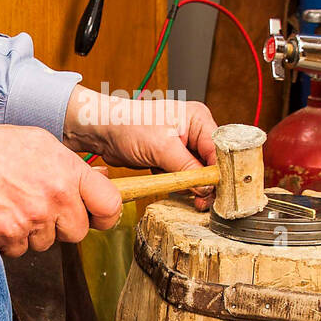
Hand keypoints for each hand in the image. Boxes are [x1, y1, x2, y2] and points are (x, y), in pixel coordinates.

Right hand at [0, 115, 121, 256]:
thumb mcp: (43, 144)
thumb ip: (72, 167)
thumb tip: (101, 181)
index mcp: (68, 173)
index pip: (109, 205)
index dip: (105, 215)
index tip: (97, 216)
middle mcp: (55, 198)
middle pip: (77, 232)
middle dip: (63, 224)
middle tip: (42, 207)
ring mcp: (32, 219)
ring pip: (46, 243)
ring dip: (33, 231)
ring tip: (14, 205)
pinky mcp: (10, 235)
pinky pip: (20, 249)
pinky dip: (11, 238)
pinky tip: (0, 215)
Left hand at [63, 86, 218, 210]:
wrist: (101, 130)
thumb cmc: (127, 124)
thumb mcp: (162, 148)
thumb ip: (187, 169)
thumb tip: (206, 188)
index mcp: (198, 118)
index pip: (219, 150)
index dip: (219, 173)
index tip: (217, 194)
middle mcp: (193, 129)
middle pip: (211, 162)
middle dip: (206, 182)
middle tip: (203, 202)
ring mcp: (182, 144)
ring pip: (197, 172)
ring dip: (191, 185)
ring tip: (188, 196)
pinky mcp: (170, 157)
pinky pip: (182, 175)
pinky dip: (179, 184)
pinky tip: (175, 188)